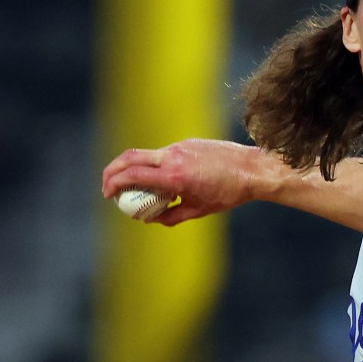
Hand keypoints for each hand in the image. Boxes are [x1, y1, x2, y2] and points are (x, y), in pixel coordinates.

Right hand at [101, 138, 262, 224]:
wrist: (254, 169)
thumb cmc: (229, 192)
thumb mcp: (199, 210)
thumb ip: (171, 216)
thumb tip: (151, 219)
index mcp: (174, 175)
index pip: (132, 175)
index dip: (113, 184)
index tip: (108, 195)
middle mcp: (174, 157)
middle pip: (129, 157)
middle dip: (112, 172)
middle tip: (108, 187)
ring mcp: (181, 146)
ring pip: (146, 154)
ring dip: (134, 168)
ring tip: (135, 187)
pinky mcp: (188, 143)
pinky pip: (164, 154)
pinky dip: (155, 166)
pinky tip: (166, 181)